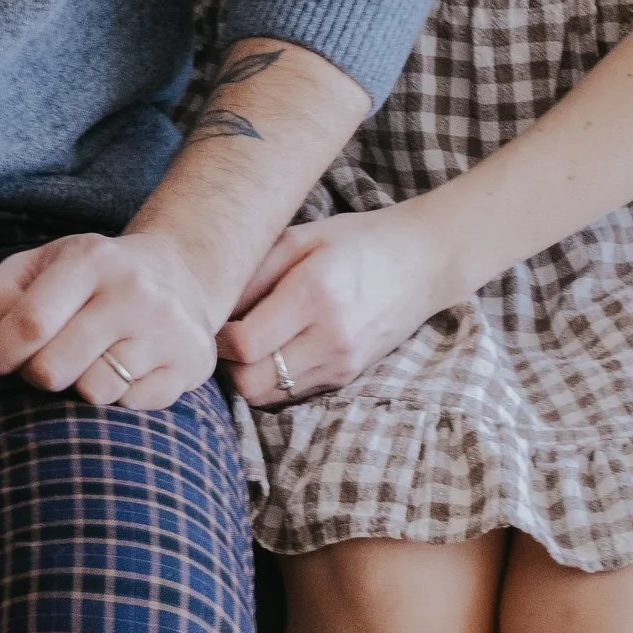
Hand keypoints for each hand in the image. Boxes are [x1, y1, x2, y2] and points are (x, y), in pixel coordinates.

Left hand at [0, 226, 220, 411]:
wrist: (178, 272)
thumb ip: (0, 291)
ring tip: (91, 359)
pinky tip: (129, 367)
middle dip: (37, 374)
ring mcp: (166, 327)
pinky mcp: (191, 362)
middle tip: (47, 359)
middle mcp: (133, 290)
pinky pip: (132, 407)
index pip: (31, 321)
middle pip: (53, 369)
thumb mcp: (44, 263)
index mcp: (90, 259)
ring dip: (80, 386)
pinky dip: (120, 396)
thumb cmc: (93, 276)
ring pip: (93, 393)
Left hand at [217, 203, 456, 406]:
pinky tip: (274, 349)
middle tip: (222, 335)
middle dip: (227, 364)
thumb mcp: (301, 238)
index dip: (217, 337)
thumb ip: (255, 273)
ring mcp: (342, 364)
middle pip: (252, 382)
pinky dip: (273, 378)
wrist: (422, 262)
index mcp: (315, 293)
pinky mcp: (347, 377)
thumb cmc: (355, 241)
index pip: (245, 343)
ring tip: (246, 341)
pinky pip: (293, 392)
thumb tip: (213, 306)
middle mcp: (330, 337)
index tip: (210, 318)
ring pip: (269, 395)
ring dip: (247, 375)